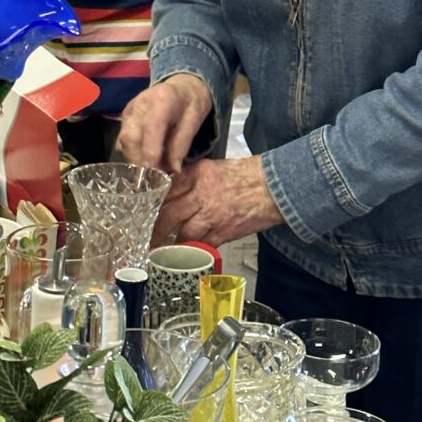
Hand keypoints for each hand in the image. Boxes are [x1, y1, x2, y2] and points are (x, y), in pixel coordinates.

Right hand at [117, 74, 212, 172]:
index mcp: (163, 99)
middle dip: (139, 161)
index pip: (151, 128)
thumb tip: (173, 170)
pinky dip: (131, 153)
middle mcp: (141, 103)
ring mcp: (130, 109)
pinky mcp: (125, 116)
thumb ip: (182, 145)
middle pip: (130, 137)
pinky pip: (122, 139)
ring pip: (123, 140)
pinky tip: (143, 159)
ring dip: (134, 159)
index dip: (151, 154)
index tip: (157, 175)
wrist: (182, 85)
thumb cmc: (191, 103)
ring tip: (149, 171)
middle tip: (153, 179)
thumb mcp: (195, 121)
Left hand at [151, 156, 283, 247]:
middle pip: (169, 213)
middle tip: (148, 236)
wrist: (274, 187)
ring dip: (171, 242)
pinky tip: (186, 253)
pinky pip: (202, 244)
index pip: (168, 188)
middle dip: (156, 228)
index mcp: (198, 173)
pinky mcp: (224, 231)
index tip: (147, 211)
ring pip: (182, 232)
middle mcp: (201, 193)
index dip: (155, 203)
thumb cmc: (247, 175)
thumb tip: (175, 191)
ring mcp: (212, 214)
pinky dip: (192, 250)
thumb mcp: (215, 167)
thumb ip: (193, 178)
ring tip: (162, 249)